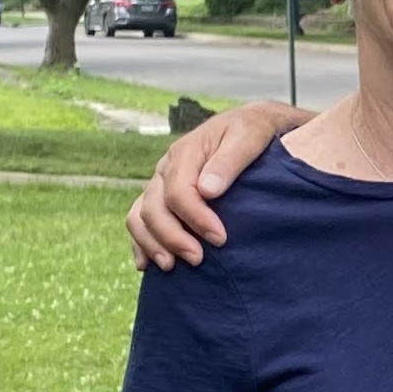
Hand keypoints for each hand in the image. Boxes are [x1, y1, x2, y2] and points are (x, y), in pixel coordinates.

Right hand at [127, 102, 313, 269]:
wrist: (249, 124)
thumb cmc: (254, 131)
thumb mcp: (250, 136)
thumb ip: (230, 160)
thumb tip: (207, 190)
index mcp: (186, 152)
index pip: (179, 191)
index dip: (195, 218)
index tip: (220, 238)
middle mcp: (166, 168)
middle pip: (155, 207)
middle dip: (173, 237)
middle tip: (198, 259)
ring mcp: (160, 183)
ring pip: (141, 216)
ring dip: (152, 244)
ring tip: (171, 266)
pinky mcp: (162, 196)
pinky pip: (138, 219)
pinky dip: (140, 242)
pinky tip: (146, 265)